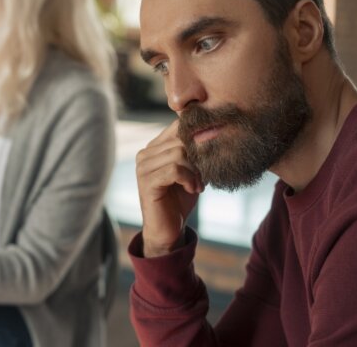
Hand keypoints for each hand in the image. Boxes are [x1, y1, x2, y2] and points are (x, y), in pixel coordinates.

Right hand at [136, 120, 202, 257]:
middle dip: (199, 157)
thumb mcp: (191, 170)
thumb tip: (213, 130)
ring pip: (178, 153)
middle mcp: (145, 154)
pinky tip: (193, 189)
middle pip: (180, 139)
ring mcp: (143, 167)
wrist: (168, 230)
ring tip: (198, 185)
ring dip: (195, 170)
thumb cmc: (180, 199)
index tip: (212, 153)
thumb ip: (194, 151)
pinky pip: (174, 170)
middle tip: (204, 176)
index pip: (178, 126)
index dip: (199, 136)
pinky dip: (189, 179)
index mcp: (154, 147)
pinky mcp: (147, 182)